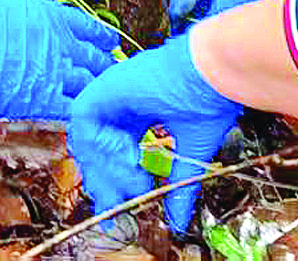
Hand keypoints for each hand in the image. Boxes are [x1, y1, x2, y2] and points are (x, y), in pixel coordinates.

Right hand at [0, 0, 119, 123]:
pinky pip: (72, 107)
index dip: (101, 35)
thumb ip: (25, 16)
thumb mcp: (4, 6)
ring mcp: (54, 73)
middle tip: (114, 71)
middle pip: (93, 57)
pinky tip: (86, 114)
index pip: (88, 26)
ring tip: (107, 94)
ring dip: (99, 89)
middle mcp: (60, 44)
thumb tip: (23, 19)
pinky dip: (81, 110)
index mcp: (51, 16)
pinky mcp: (43, 100)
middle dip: (106, 65)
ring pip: (89, 83)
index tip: (110, 41)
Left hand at [69, 29, 242, 232]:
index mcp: (142, 113)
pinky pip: (83, 118)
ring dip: (105, 165)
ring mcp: (113, 93)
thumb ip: (179, 187)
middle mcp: (123, 104)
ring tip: (132, 179)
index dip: (114, 179)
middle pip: (97, 148)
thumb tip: (179, 222)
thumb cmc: (210, 100)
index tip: (117, 206)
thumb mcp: (191, 154)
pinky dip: (99, 142)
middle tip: (114, 205)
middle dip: (104, 181)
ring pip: (87, 137)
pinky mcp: (106, 85)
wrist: (214, 75)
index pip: (116, 151)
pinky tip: (127, 155)